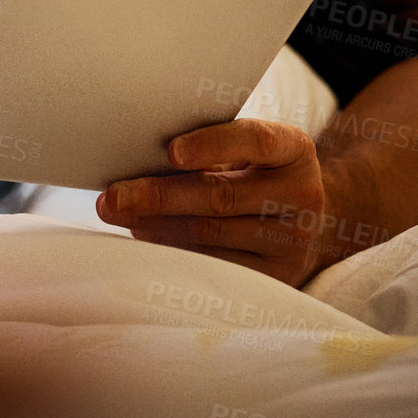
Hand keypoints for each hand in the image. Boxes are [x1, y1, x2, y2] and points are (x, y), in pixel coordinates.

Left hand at [94, 119, 341, 286]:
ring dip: (156, 225)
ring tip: (118, 215)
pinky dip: (175, 251)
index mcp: (294, 149)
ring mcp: (293, 241)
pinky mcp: (279, 277)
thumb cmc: (256, 172)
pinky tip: (145, 238)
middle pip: (222, 196)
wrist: (304, 220)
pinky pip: (216, 265)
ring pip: (212, 233)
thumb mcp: (247, 151)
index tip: (170, 151)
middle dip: (159, 195)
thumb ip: (210, 147)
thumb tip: (138, 155)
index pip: (255, 141)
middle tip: (113, 197)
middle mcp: (302, 194)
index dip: (212, 145)